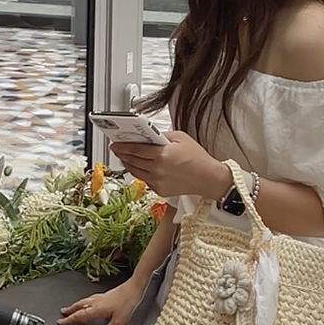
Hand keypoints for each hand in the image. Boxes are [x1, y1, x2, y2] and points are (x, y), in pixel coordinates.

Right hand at [58, 278, 144, 324]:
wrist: (138, 286)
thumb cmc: (130, 303)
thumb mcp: (118, 323)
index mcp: (98, 309)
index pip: (80, 315)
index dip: (69, 319)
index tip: (61, 322)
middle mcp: (98, 301)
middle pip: (80, 305)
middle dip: (71, 310)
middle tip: (63, 312)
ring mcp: (104, 296)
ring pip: (86, 300)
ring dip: (78, 304)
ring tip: (73, 306)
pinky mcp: (110, 293)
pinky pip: (93, 297)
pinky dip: (88, 300)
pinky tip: (92, 300)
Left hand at [111, 130, 228, 202]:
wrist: (208, 178)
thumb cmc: (197, 157)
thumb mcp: (180, 137)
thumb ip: (162, 135)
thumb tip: (148, 134)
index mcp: (162, 155)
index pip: (135, 149)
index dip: (122, 146)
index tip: (115, 143)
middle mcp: (157, 169)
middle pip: (132, 160)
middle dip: (122, 154)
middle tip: (117, 148)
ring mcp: (157, 181)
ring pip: (135, 171)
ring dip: (128, 163)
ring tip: (125, 157)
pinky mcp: (160, 190)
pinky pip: (144, 179)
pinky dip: (139, 172)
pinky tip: (139, 166)